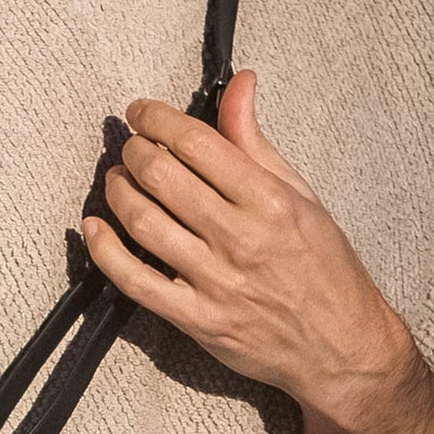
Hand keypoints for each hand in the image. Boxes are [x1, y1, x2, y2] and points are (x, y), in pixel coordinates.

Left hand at [80, 69, 416, 427]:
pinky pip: (134, 280)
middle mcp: (241, 238)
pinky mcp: (195, 318)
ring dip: (117, 191)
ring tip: (115, 179)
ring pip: (143, 222)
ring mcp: (215, 281)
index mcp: (270, 200)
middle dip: (134, 151)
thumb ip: (257, 143)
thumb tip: (240, 84)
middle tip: (129, 146)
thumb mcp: (302, 196)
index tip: (141, 112)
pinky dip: (104, 250)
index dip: (157, 118)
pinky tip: (93, 229)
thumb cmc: (324, 270)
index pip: (197, 143)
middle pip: (162, 176)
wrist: (340, 348)